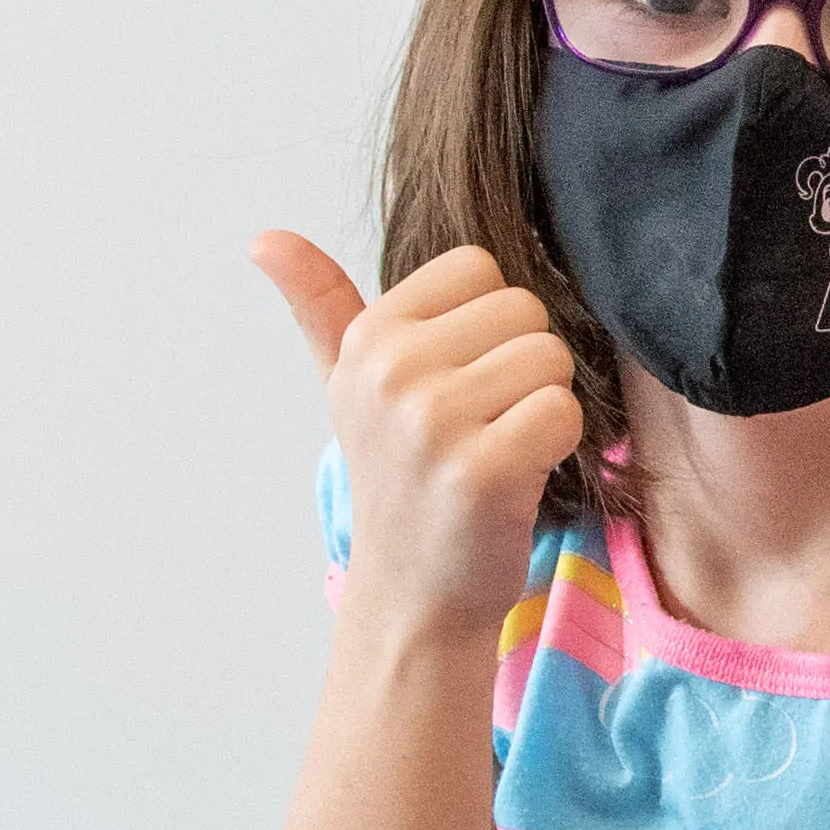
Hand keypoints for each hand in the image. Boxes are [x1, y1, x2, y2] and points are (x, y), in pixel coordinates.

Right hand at [259, 234, 581, 647]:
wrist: (412, 591)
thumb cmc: (397, 475)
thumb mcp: (348, 383)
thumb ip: (320, 304)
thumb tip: (265, 238)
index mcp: (368, 338)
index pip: (480, 268)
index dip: (487, 324)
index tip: (456, 379)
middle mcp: (391, 371)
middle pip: (526, 310)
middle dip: (521, 366)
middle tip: (481, 424)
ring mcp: (432, 422)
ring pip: (552, 358)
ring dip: (542, 406)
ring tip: (497, 448)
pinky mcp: (482, 471)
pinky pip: (564, 412)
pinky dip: (559, 445)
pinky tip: (516, 476)